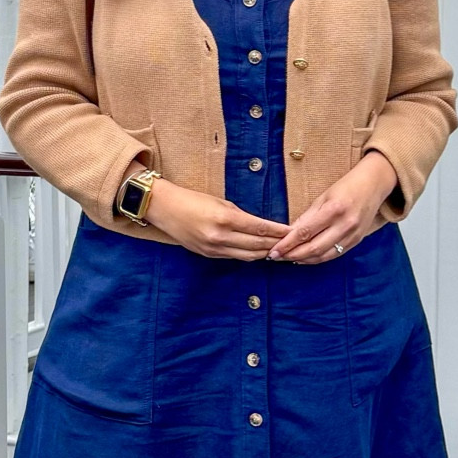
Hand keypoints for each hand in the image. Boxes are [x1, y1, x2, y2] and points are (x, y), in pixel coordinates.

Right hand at [144, 178, 283, 261]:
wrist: (164, 209)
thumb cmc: (192, 199)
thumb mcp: (221, 202)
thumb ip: (241, 216)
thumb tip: (261, 227)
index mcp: (225, 218)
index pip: (260, 228)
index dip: (278, 231)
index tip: (292, 231)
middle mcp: (220, 236)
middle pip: (257, 245)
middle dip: (276, 244)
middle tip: (291, 242)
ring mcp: (214, 248)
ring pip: (248, 256)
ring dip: (264, 253)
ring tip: (279, 250)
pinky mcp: (208, 255)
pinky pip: (235, 257)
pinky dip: (249, 255)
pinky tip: (258, 252)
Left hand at [269, 152, 396, 264]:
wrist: (375, 185)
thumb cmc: (348, 186)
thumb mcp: (324, 196)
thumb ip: (307, 216)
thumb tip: (289, 232)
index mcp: (334, 210)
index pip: (305, 232)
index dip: (287, 244)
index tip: (274, 250)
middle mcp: (345, 225)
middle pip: (314, 248)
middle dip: (292, 254)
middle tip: (276, 257)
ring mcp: (353, 235)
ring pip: (324, 255)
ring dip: (304, 259)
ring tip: (288, 258)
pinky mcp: (357, 241)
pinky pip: (334, 254)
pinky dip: (319, 258)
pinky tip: (307, 258)